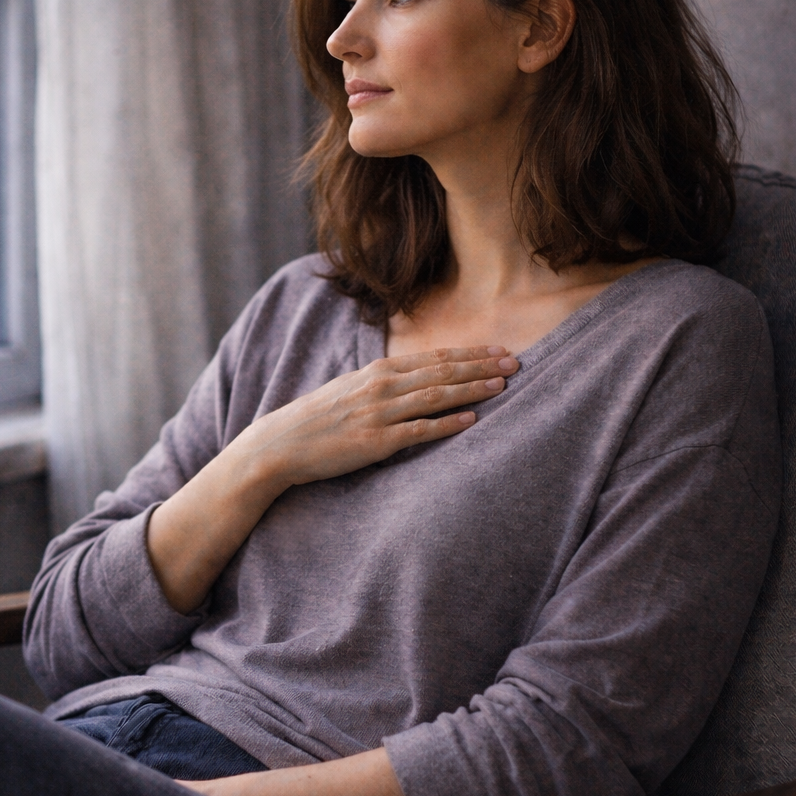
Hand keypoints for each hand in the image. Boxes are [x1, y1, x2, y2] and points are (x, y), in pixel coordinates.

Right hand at [147, 345, 516, 613]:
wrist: (280, 445)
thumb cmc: (316, 420)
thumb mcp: (350, 391)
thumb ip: (384, 384)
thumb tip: (416, 382)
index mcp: (376, 371)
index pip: (433, 358)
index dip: (470, 354)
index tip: (499, 350)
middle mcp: (381, 387)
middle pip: (441, 372)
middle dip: (481, 366)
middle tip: (516, 362)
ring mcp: (378, 414)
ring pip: (435, 396)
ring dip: (472, 389)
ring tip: (502, 386)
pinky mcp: (375, 443)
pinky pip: (418, 431)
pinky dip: (446, 423)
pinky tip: (471, 419)